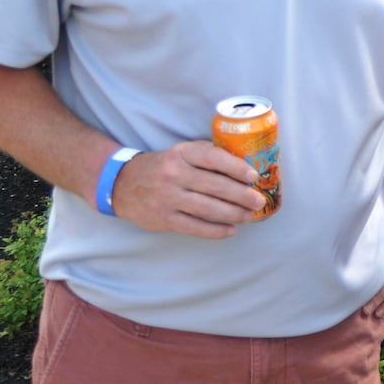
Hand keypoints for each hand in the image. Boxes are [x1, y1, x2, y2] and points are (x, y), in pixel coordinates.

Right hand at [109, 140, 266, 238]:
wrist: (123, 184)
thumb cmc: (164, 166)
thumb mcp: (182, 152)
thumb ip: (208, 156)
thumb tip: (245, 167)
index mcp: (181, 154)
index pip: (212, 158)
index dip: (235, 168)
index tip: (253, 176)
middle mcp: (174, 174)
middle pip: (215, 186)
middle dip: (242, 195)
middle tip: (259, 201)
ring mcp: (168, 198)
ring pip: (208, 208)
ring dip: (233, 214)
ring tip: (249, 215)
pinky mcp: (164, 219)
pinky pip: (195, 227)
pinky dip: (215, 230)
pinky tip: (231, 230)